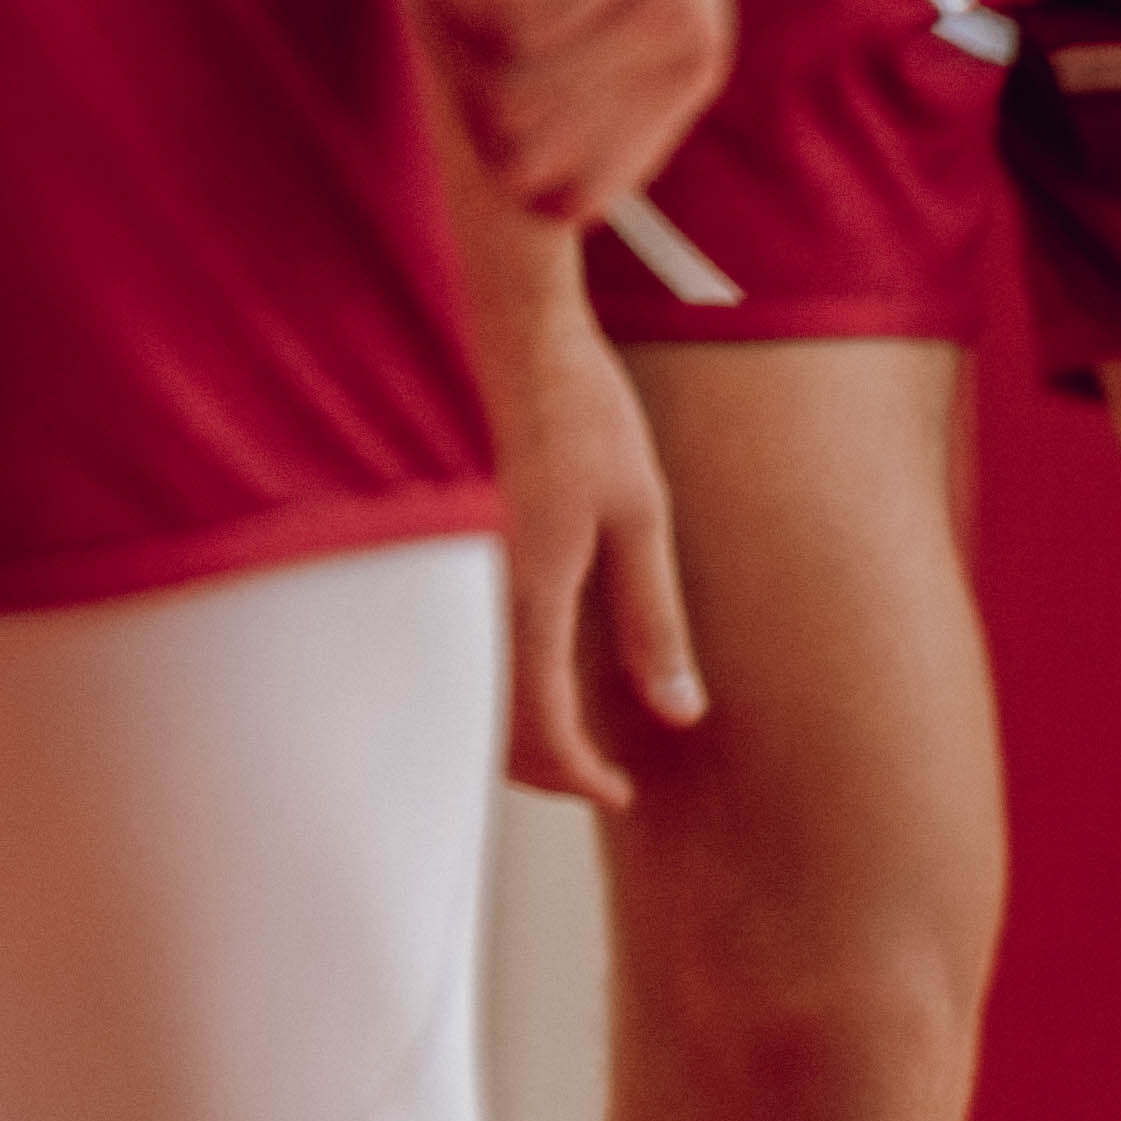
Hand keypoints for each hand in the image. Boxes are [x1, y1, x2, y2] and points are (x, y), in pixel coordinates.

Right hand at [415, 0, 731, 225]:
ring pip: (503, 92)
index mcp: (672, 86)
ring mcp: (670, 5)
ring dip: (449, 4)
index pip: (560, 200)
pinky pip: (499, 16)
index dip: (482, 124)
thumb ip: (517, 89)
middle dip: (460, 65)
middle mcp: (689, 59)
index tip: (486, 32)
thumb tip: (505, 194)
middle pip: (516, 156)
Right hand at [462, 225, 702, 803]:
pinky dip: (494, 678)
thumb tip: (679, 714)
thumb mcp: (640, 515)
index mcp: (528, 592)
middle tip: (601, 775)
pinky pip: (457, 642)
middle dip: (546, 765)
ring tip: (577, 732)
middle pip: (490, 726)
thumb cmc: (579, 408)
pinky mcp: (440, 548)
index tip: (619, 794)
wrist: (502, 325)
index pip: (542, 728)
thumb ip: (654, 619)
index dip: (581, 778)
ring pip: (466, 689)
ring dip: (515, 726)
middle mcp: (474, 591)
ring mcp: (449, 570)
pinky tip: (541, 667)